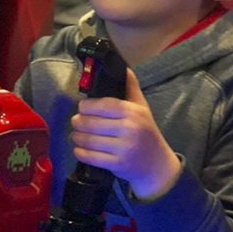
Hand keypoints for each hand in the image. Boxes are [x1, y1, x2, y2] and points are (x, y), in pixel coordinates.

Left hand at [70, 68, 180, 199]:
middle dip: (78, 122)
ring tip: (75, 134)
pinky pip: (91, 157)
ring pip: (89, 140)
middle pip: (92, 122)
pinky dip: (80, 152)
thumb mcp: (142, 108)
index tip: (81, 107)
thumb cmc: (146, 132)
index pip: (103, 105)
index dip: (86, 106)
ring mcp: (124, 148)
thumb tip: (123, 67)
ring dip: (77, 136)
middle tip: (75, 122)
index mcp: (133, 112)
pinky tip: (79, 148)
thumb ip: (131, 88)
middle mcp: (130, 129)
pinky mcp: (118, 164)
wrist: (157, 165)